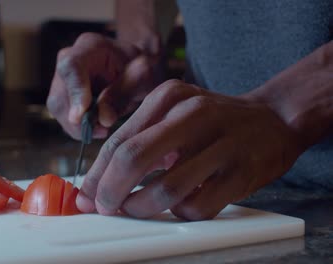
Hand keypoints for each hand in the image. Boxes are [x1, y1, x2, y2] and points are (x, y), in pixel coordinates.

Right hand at [46, 32, 159, 139]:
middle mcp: (70, 58)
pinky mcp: (62, 95)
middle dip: (78, 118)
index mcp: (91, 46)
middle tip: (103, 130)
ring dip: (78, 126)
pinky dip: (78, 127)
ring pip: (58, 107)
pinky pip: (62, 116)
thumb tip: (103, 118)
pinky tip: (96, 127)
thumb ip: (124, 94)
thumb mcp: (144, 79)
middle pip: (60, 93)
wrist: (137, 72)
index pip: (72, 66)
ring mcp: (62, 77)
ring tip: (103, 129)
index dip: (74, 91)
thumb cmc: (142, 71)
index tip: (81, 116)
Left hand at [76, 79, 303, 219]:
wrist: (273, 119)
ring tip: (136, 209)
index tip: (87, 195)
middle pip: (134, 158)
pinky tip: (177, 207)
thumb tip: (99, 184)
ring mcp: (221, 144)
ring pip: (165, 189)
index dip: (97, 173)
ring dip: (141, 207)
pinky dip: (179, 214)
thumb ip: (138, 141)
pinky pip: (197, 207)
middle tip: (105, 207)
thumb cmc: (212, 121)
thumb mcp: (174, 114)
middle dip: (110, 191)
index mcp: (169, 96)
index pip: (120, 140)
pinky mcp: (241, 173)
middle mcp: (194, 114)